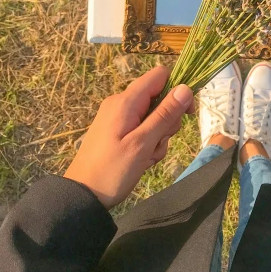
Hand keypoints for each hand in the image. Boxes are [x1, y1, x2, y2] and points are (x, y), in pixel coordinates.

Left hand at [64, 66, 193, 207]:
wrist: (83, 196)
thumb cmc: (112, 170)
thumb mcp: (142, 143)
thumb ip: (165, 114)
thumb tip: (186, 87)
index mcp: (126, 101)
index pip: (160, 75)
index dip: (178, 89)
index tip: (186, 113)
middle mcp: (121, 103)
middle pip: (158, 97)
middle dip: (167, 121)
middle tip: (158, 143)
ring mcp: (119, 117)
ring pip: (153, 116)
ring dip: (158, 136)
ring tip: (147, 157)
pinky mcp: (117, 130)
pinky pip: (142, 128)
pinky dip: (148, 142)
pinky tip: (142, 160)